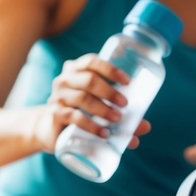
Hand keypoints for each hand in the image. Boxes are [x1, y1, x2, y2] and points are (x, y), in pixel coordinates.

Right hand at [34, 53, 151, 151]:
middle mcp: (64, 80)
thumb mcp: (98, 110)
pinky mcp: (55, 115)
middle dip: (110, 91)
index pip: (92, 62)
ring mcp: (57, 97)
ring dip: (102, 109)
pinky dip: (90, 125)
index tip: (128, 82)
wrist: (50, 130)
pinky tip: (103, 133)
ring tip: (117, 119)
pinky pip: (73, 117)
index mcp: (76, 71)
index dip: (110, 69)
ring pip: (82, 98)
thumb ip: (121, 115)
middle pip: (89, 80)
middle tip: (125, 104)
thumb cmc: (79, 114)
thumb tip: (146, 127)